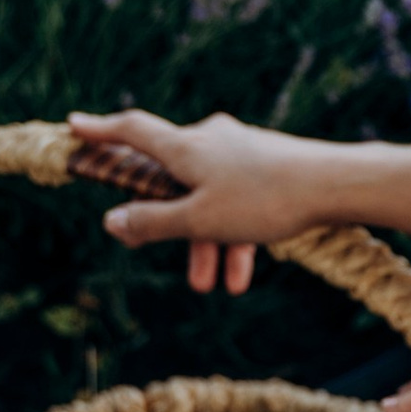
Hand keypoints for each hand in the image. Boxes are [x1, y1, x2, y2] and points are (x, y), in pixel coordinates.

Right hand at [67, 105, 338, 296]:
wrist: (336, 185)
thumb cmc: (263, 199)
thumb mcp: (199, 220)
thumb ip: (152, 223)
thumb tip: (111, 221)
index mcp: (185, 145)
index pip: (131, 131)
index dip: (100, 131)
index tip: (74, 126)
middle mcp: (209, 140)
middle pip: (172, 181)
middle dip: (170, 227)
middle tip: (158, 253)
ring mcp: (239, 152)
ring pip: (208, 200)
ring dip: (207, 243)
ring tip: (212, 285)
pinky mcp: (266, 166)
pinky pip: (238, 202)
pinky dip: (234, 235)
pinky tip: (243, 275)